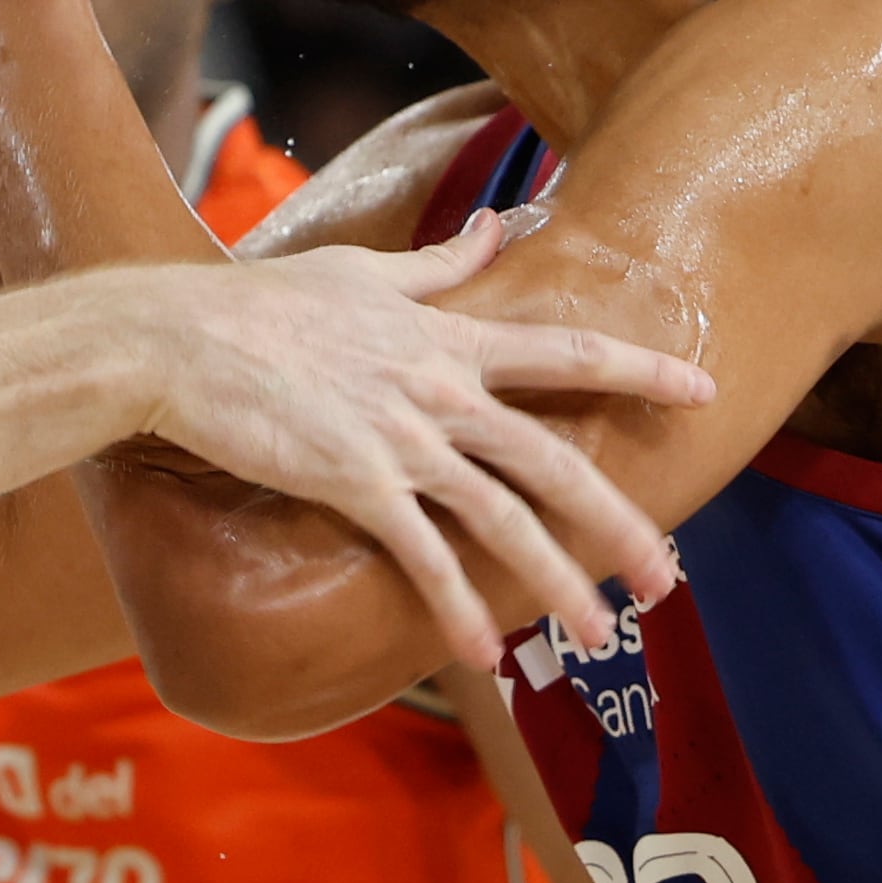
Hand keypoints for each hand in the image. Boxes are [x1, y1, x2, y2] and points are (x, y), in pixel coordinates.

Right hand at [126, 214, 711, 666]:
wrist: (179, 336)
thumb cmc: (259, 302)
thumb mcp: (361, 269)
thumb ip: (440, 263)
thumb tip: (496, 228)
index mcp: (446, 337)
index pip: (565, 353)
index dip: (641, 372)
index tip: (703, 392)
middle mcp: (440, 390)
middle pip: (556, 459)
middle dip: (621, 524)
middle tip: (668, 579)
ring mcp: (400, 438)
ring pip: (504, 518)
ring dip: (557, 582)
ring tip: (595, 634)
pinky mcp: (352, 481)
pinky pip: (421, 556)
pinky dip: (455, 609)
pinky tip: (483, 655)